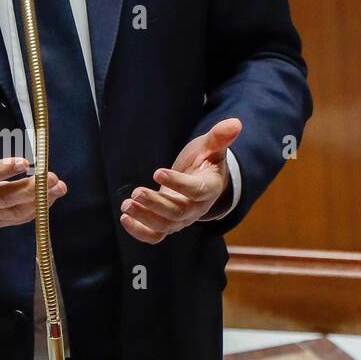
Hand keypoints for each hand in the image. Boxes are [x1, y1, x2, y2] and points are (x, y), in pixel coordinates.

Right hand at [0, 95, 66, 230]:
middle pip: (3, 198)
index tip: (24, 162)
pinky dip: (32, 211)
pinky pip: (12, 219)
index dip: (1, 170)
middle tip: (52, 177)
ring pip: (12, 212)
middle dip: (30, 189)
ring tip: (59, 187)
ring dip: (38, 201)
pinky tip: (49, 199)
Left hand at [120, 118, 241, 243]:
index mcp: (210, 188)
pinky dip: (139, 231)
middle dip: (155, 204)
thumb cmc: (205, 161)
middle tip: (136, 192)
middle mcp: (196, 208)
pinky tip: (124, 218)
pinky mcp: (167, 225)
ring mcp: (181, 219)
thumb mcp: (211, 147)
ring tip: (127, 204)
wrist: (200, 180)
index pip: (196, 190)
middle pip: (176, 213)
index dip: (178, 183)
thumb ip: (220, 137)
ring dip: (144, 217)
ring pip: (164, 226)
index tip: (157, 172)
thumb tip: (235, 122)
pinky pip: (155, 236)